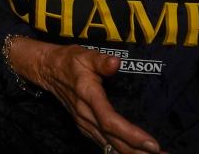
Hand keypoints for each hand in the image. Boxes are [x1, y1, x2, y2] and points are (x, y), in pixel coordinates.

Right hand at [15, 39, 160, 153]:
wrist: (46, 70)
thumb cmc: (68, 60)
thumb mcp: (84, 54)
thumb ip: (100, 60)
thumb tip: (116, 62)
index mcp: (88, 95)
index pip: (110, 121)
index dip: (131, 134)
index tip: (152, 143)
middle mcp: (85, 114)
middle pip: (113, 140)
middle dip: (138, 151)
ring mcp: (84, 123)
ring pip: (109, 146)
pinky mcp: (85, 127)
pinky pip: (104, 144)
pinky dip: (120, 151)